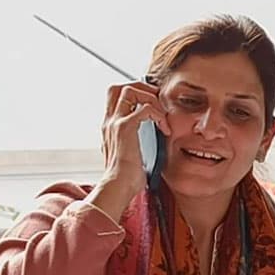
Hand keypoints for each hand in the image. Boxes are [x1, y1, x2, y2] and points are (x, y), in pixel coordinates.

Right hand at [93, 81, 168, 211]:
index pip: (115, 96)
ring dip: (150, 98)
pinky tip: (164, 129)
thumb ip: (132, 142)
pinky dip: (158, 114)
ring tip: (161, 115)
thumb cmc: (125, 177)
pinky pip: (144, 107)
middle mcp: (109, 122)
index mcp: (109, 127)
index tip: (151, 104)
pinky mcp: (125, 128)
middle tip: (157, 101)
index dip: (134, 93)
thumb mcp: (128, 154)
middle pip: (118, 87)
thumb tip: (147, 141)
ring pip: (129, 90)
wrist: (118, 187)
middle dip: (140, 88)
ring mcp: (115, 123)